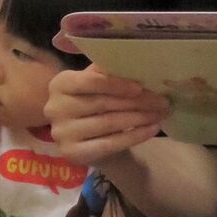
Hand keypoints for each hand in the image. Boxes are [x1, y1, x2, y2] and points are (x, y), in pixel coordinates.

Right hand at [45, 66, 169, 166]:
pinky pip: (110, 143)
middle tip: (162, 101)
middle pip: (102, 103)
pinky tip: (152, 129)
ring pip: (109, 123)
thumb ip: (108, 73)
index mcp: (60, 84)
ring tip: (160, 113)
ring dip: (140, 118)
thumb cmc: (95, 106)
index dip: (116, 84)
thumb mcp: (98, 85)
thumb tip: (135, 62)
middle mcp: (55, 108)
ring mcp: (62, 133)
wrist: (89, 142)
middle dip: (136, 102)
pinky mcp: (73, 153)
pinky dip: (135, 136)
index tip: (141, 87)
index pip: (89, 81)